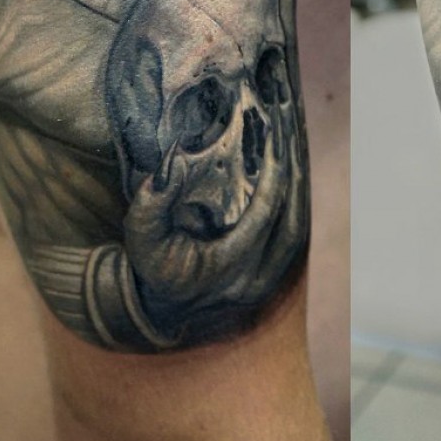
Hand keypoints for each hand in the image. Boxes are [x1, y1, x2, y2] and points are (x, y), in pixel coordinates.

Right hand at [123, 99, 303, 337]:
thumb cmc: (151, 264)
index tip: (275, 140)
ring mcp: (265, 283)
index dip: (273, 177)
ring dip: (299, 189)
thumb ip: (151, 203)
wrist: (158, 305)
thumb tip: (172, 164)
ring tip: (295, 149)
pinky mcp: (270, 278)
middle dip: (294, 177)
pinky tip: (293, 175)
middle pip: (291, 223)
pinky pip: (292, 237)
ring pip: (297, 231)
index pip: (263, 216)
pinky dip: (295, 205)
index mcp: (226, 270)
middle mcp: (253, 281)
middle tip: (290, 136)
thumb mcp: (141, 235)